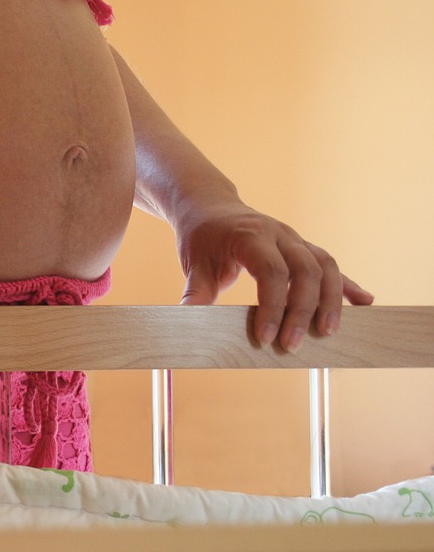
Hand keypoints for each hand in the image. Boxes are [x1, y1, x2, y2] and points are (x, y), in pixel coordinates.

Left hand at [175, 201, 372, 351]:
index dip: (272, 307)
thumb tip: (186, 318)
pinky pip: (331, 265)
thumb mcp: (193, 262)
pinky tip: (364, 303)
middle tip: (293, 345)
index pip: (272, 272)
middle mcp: (280, 235)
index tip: (265, 338)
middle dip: (303, 310)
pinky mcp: (303, 247)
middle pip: (306, 270)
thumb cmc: (201, 236)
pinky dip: (347, 285)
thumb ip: (195, 291)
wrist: (210, 206)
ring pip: (326, 266)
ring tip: (328, 332)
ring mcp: (295, 239)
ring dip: (331, 300)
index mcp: (251, 237)